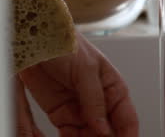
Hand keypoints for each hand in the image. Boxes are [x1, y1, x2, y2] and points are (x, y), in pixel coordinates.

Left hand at [19, 32, 138, 136]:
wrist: (36, 38)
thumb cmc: (67, 42)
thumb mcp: (86, 69)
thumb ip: (95, 101)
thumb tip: (103, 128)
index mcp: (113, 87)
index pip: (127, 118)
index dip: (128, 135)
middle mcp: (99, 101)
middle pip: (109, 131)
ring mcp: (81, 109)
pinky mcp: (62, 115)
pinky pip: (70, 136)